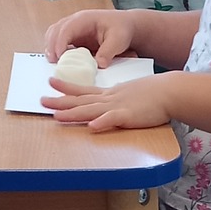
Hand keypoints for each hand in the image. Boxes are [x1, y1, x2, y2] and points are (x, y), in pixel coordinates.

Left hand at [43, 75, 173, 131]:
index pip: (84, 90)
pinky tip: (92, 126)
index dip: (66, 87)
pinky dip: (102, 123)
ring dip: (73, 113)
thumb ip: (118, 102)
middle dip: (60, 102)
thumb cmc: (154, 94)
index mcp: (110, 95)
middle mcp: (109, 99)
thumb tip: (107, 108)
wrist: (169, 91)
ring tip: (56, 116)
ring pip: (90, 110)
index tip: (51, 82)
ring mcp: (117, 107)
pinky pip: (113, 119)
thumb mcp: (131, 95)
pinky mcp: (129, 116)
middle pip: (81, 101)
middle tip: (41, 101)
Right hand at [44, 11, 135, 65]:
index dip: (60, 42)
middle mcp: (75, 22)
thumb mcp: (119, 39)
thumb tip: (98, 64)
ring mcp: (73, 29)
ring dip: (51, 47)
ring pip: (54, 35)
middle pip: (56, 30)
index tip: (59, 56)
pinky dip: (56, 50)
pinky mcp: (74, 38)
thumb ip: (108, 51)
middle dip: (51, 45)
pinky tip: (59, 61)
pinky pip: (60, 42)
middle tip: (53, 62)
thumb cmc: (121, 28)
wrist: (125, 26)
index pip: (66, 29)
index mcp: (84, 19)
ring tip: (53, 62)